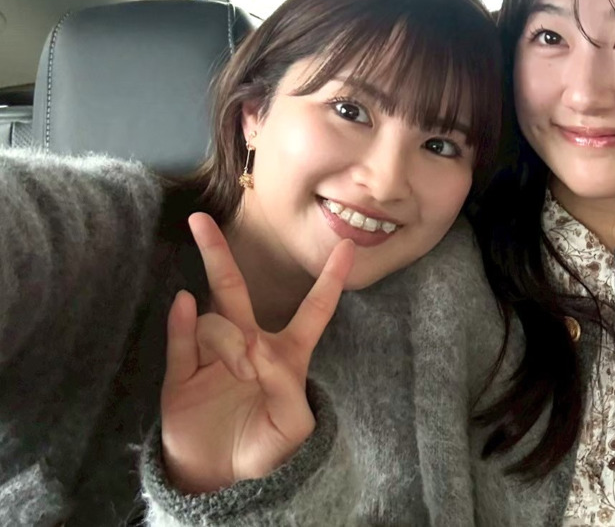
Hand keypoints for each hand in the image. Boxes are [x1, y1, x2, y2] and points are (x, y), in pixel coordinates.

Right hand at [160, 213, 354, 493]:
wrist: (220, 479)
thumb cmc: (266, 450)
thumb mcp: (294, 426)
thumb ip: (286, 388)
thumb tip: (256, 351)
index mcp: (287, 355)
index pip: (313, 310)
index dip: (330, 280)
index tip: (347, 245)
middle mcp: (248, 345)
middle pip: (233, 290)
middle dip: (218, 254)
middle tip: (201, 220)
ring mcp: (211, 357)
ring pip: (215, 322)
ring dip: (226, 339)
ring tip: (237, 369)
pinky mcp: (181, 375)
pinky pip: (180, 342)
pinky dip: (181, 324)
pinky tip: (185, 305)